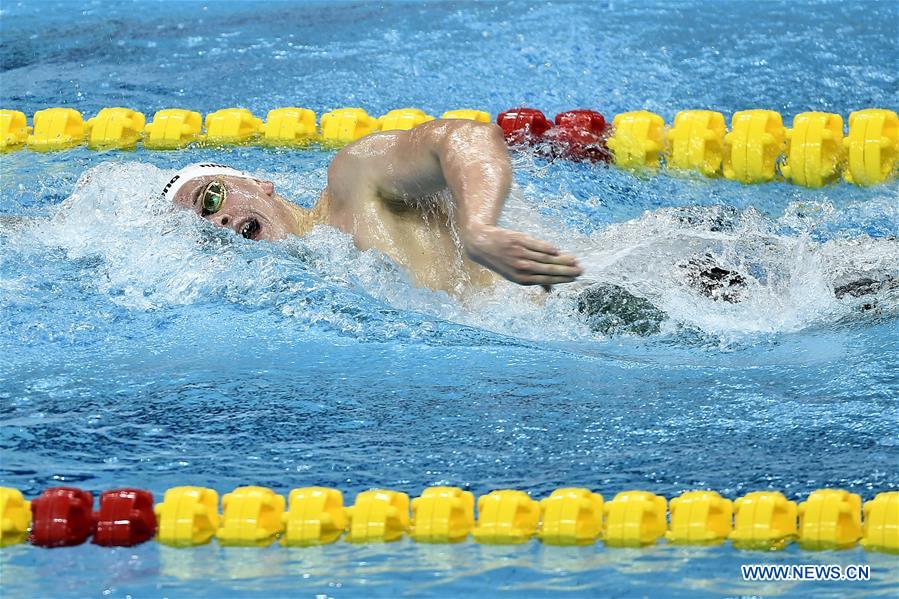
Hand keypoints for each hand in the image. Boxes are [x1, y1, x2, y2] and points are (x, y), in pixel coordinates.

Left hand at [462, 224, 582, 285]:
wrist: (481, 243)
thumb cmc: (502, 261)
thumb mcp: (514, 274)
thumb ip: (533, 280)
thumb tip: (550, 291)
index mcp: (521, 279)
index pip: (546, 280)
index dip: (561, 279)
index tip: (574, 278)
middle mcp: (521, 268)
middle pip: (548, 270)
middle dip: (566, 270)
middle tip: (580, 270)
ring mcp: (520, 254)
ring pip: (545, 258)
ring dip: (561, 260)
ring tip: (574, 260)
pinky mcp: (519, 241)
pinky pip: (537, 246)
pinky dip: (548, 249)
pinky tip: (558, 251)